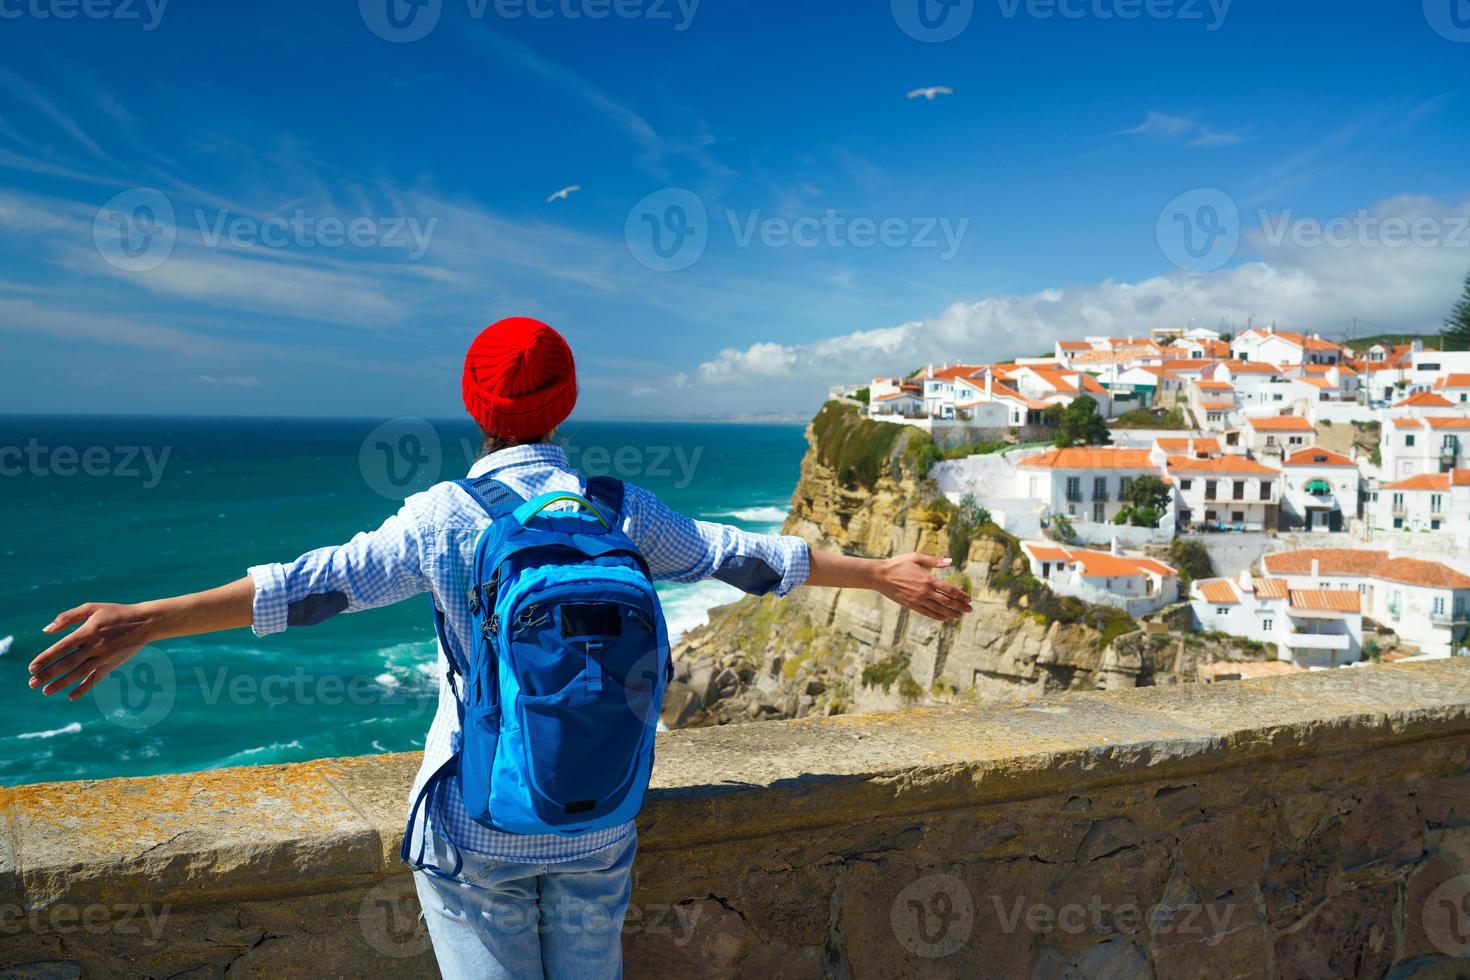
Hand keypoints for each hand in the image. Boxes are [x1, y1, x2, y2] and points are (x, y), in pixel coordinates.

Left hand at [30, 603, 158, 700]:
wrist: (145, 622)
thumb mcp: (91, 608)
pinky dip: (84, 688)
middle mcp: (95, 646)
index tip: (32, 668)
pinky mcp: (112, 664)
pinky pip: (96, 678)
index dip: (46, 658)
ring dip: (61, 683)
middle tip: (32, 683)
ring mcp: (104, 657)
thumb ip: (67, 617)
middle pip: (67, 662)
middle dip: (48, 674)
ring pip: (79, 673)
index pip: (62, 647)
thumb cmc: (115, 613)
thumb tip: (46, 630)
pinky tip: (71, 696)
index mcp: (88, 631)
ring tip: (45, 691)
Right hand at [876, 553, 972, 621]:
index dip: (961, 594)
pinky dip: (937, 616)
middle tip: (969, 610)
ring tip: (959, 616)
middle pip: (947, 601)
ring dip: (951, 613)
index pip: (949, 589)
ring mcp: (918, 600)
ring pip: (938, 610)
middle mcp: (924, 591)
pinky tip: (944, 618)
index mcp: (928, 579)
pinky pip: (927, 613)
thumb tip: (950, 561)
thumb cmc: (898, 564)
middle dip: (960, 606)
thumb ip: (934, 561)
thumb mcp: (916, 557)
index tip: (969, 598)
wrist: (880, 575)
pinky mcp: (911, 605)